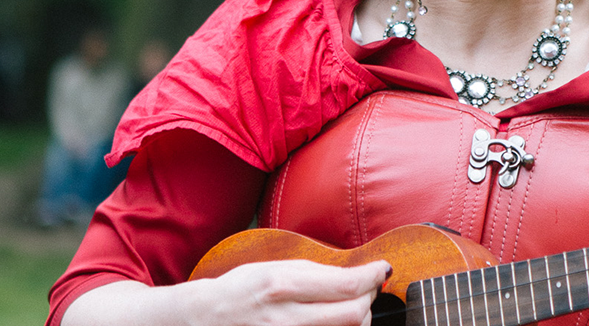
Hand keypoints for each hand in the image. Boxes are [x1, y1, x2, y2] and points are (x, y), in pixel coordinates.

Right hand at [187, 258, 390, 325]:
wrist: (206, 319)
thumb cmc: (242, 289)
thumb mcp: (275, 268)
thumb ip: (316, 272)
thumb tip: (358, 273)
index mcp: (282, 285)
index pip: (347, 284)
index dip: (373, 277)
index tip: (382, 269)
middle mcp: (285, 317)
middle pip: (354, 315)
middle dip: (370, 298)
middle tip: (369, 287)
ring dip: (359, 317)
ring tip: (352, 304)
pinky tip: (336, 320)